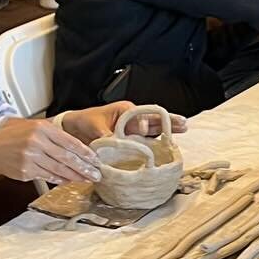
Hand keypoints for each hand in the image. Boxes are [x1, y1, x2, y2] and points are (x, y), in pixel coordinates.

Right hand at [0, 116, 102, 185]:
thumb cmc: (12, 138)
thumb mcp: (32, 126)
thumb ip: (52, 133)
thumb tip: (76, 145)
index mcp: (41, 128)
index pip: (69, 141)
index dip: (84, 152)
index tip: (95, 159)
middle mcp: (37, 142)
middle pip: (67, 157)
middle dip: (84, 167)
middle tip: (96, 174)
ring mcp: (31, 157)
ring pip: (59, 169)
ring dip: (75, 176)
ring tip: (86, 179)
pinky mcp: (26, 170)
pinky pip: (48, 176)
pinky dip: (59, 179)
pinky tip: (68, 180)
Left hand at [62, 102, 186, 144]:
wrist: (73, 130)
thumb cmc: (84, 122)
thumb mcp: (94, 126)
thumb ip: (108, 134)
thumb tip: (118, 142)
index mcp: (125, 111)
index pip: (144, 114)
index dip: (153, 121)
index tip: (157, 129)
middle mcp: (132, 119)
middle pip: (155, 119)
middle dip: (169, 121)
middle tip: (184, 124)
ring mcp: (132, 130)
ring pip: (154, 129)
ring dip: (167, 131)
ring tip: (182, 130)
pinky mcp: (129, 140)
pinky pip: (145, 141)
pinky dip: (155, 144)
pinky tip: (165, 148)